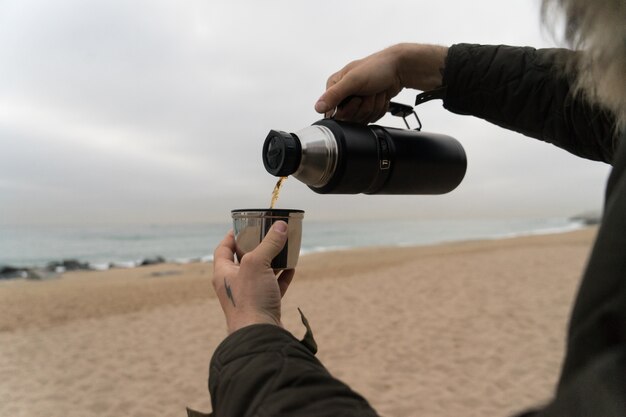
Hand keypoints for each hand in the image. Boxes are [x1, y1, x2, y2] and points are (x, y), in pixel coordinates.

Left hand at [213, 221, 294, 333]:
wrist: (259, 335)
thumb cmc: (250, 299)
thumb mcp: (257, 264)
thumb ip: (269, 243)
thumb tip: (280, 225)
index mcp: (223, 273)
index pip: (223, 249)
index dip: (231, 236)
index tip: (242, 226)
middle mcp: (233, 284)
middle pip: (243, 260)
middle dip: (256, 247)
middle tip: (268, 235)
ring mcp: (249, 296)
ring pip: (260, 273)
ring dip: (272, 261)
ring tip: (283, 248)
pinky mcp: (263, 306)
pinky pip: (273, 287)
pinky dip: (282, 277)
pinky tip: (292, 268)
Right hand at [315, 43, 447, 123]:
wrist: (399, 69)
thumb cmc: (377, 68)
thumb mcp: (353, 81)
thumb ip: (334, 95)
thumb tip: (318, 107)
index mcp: (334, 86)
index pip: (334, 113)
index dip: (348, 109)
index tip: (357, 97)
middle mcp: (343, 95)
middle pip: (349, 118)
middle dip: (363, 106)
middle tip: (368, 92)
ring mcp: (356, 102)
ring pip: (362, 119)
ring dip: (373, 106)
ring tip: (375, 92)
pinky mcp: (367, 107)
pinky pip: (371, 119)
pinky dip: (379, 109)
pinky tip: (380, 97)